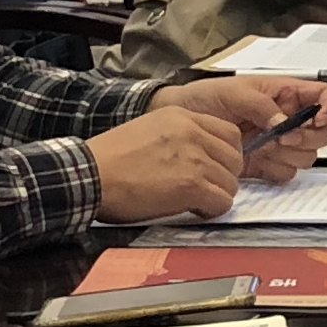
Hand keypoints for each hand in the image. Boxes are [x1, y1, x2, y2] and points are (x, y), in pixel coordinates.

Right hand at [91, 100, 242, 221]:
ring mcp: (194, 159)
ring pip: (231, 183)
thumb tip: (202, 155)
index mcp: (182, 116)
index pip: (230, 134)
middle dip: (224, 176)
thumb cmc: (111, 159)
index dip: (225, 155)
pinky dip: (210, 210)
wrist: (90, 174)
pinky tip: (191, 209)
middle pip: (235, 158)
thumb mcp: (149, 130)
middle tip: (204, 188)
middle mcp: (193, 133)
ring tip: (193, 200)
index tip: (212, 168)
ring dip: (216, 195)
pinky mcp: (191, 185)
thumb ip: (180, 136)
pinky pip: (222, 202)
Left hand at [154, 72, 326, 181]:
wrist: (182, 121)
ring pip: (307, 156)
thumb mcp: (233, 91)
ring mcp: (280, 143)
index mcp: (286, 93)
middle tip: (280, 136)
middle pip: (323, 133)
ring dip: (289, 155)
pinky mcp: (267, 164)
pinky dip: (276, 171)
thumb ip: (261, 105)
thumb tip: (283, 123)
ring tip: (262, 146)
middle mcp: (289, 118)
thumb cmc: (205, 98)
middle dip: (305, 137)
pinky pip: (287, 173)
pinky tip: (257, 160)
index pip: (326, 96)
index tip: (317, 119)